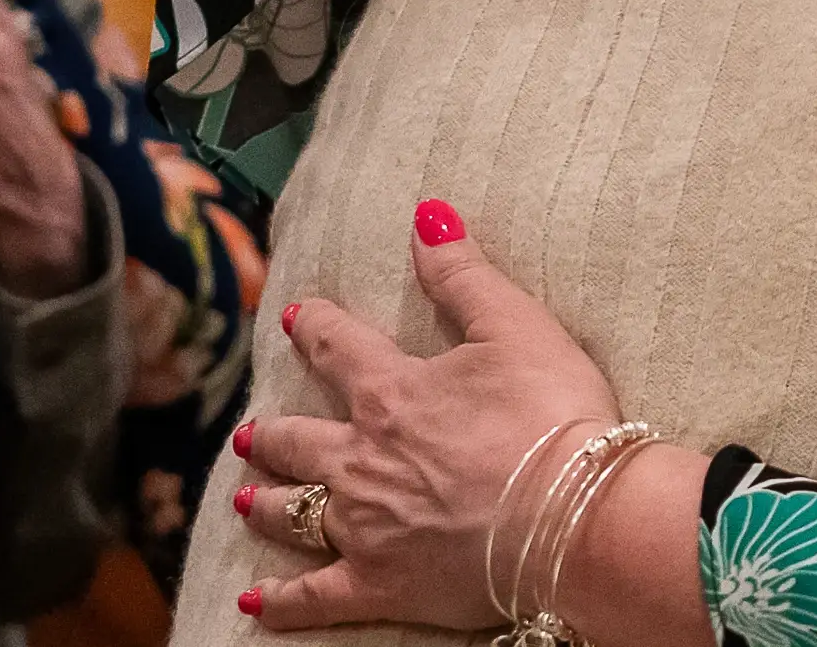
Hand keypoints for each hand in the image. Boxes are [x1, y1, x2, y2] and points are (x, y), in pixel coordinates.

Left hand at [239, 205, 626, 631]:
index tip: (295, 317)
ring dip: (266, 501)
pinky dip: (280, 601)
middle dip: (272, 431)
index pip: (339, 349)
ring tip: (245, 496)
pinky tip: (254, 602)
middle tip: (252, 429)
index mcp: (392, 393)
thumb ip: (463, 275)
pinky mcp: (378, 585)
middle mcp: (361, 459)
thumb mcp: (516, 327)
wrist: (571, 516)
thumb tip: (426, 215)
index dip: (316, 329)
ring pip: (293, 512)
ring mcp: (363, 527)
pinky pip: (313, 596)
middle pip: (299, 440)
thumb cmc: (552, 416)